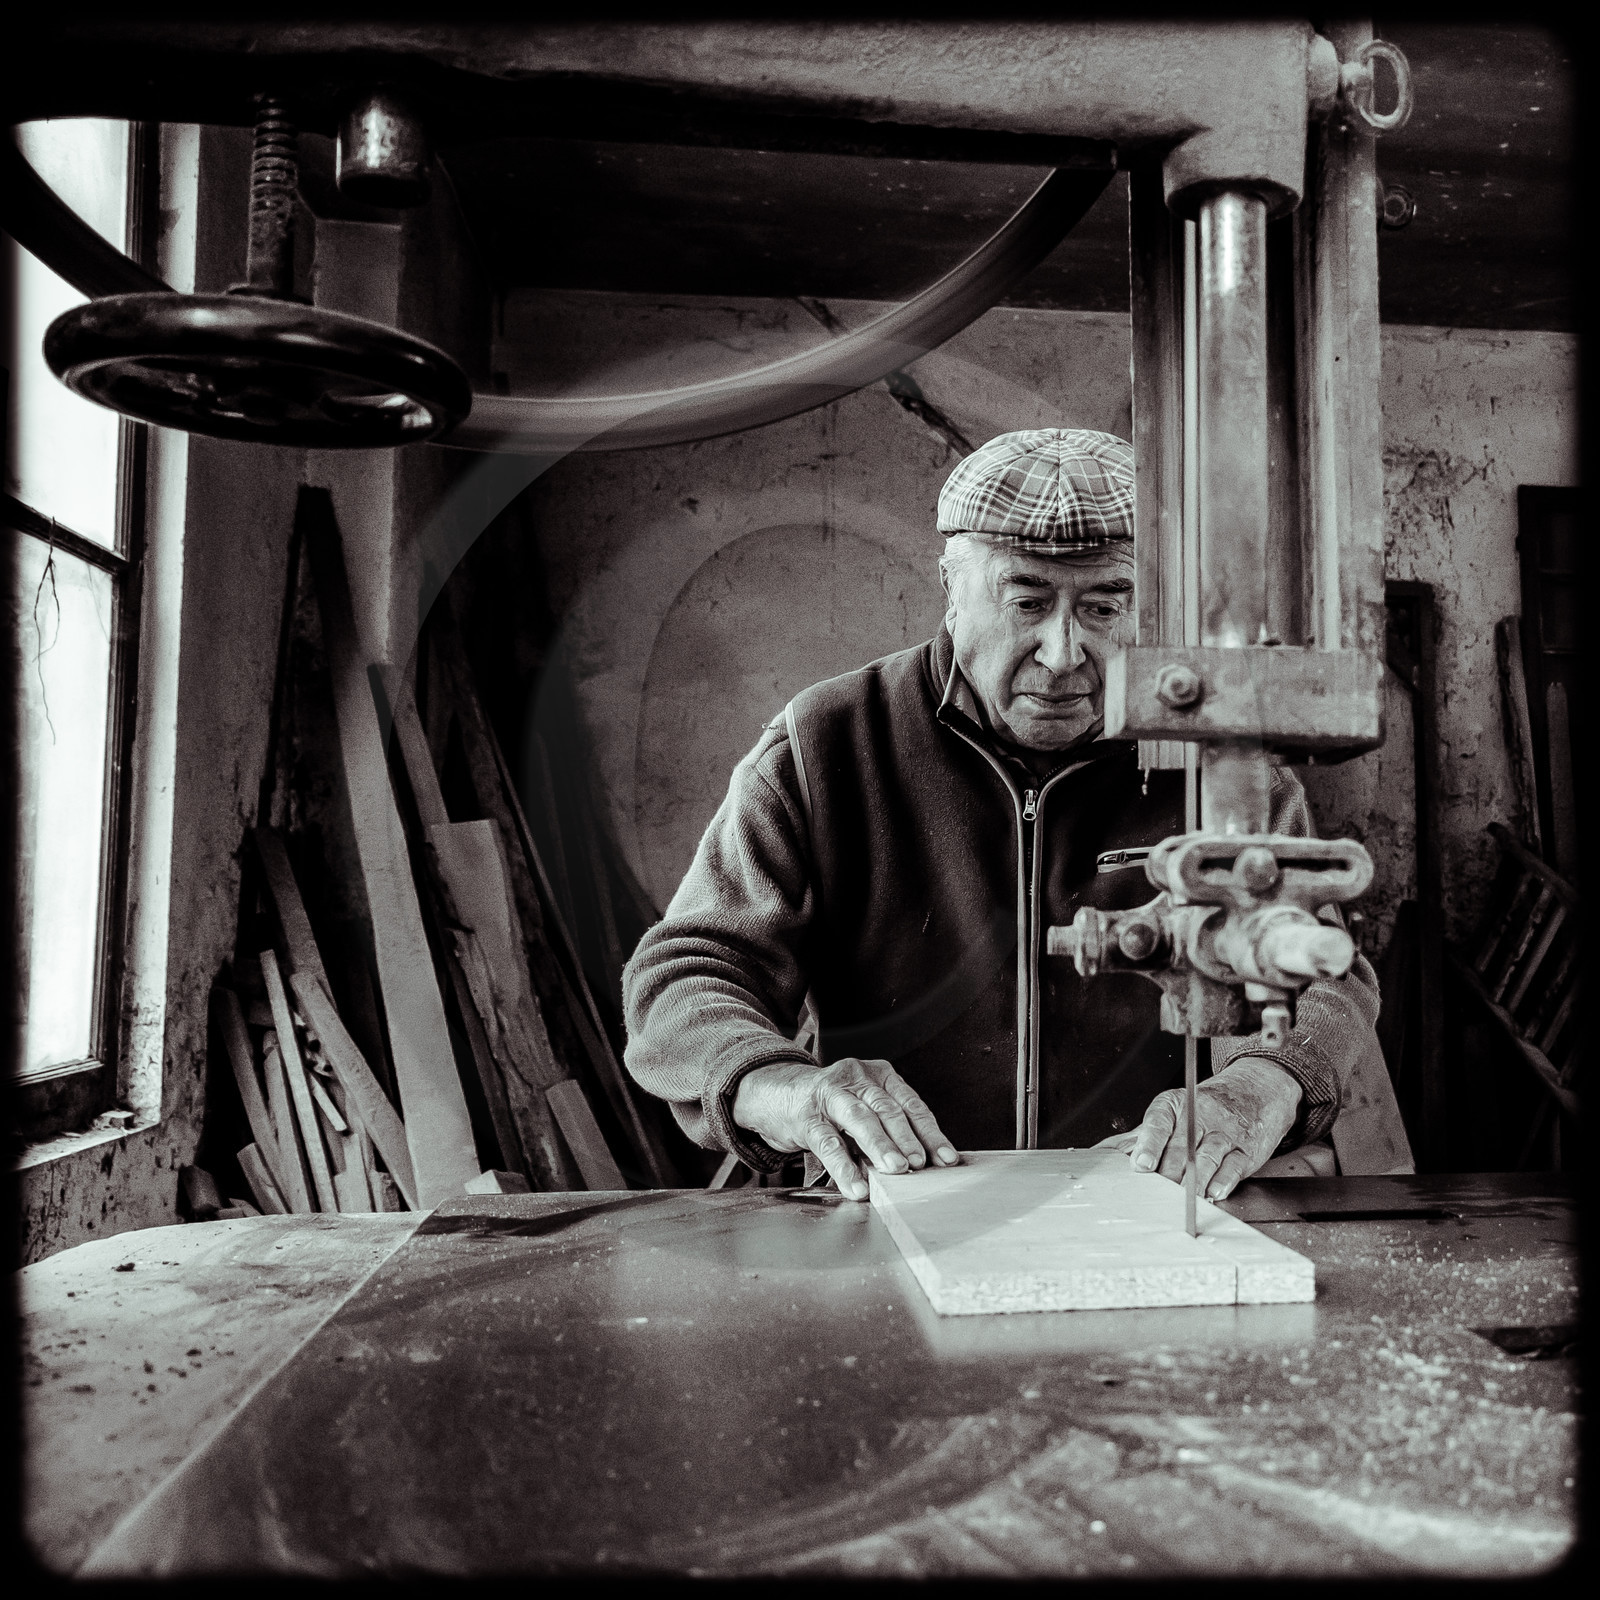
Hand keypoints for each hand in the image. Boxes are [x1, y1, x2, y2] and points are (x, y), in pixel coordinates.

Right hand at [732, 1058, 958, 1199]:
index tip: (947, 1158)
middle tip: (920, 1163)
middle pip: (887, 1109)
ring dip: (879, 1146)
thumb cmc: (831, 1107)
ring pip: (859, 1118)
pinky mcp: (806, 1114)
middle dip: (907, 1138)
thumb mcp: (863, 1108)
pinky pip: (827, 1141)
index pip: (911, 1104)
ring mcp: (830, 1093)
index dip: (930, 1133)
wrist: (776, 1093)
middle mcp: (856, 1078)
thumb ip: (887, 1130)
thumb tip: (921, 1166)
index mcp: (878, 1076)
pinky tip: (855, 1186)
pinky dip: (843, 1166)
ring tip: (894, 1170)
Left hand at [1128, 1057, 1301, 1200]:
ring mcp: (1225, 1132)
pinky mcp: (1247, 1148)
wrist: (1255, 1092)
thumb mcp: (1173, 1111)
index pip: (1159, 1123)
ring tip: (1182, 1197)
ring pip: (1207, 1157)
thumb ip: (1144, 1134)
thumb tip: (1111, 1151)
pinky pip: (1234, 1165)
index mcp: (1176, 1105)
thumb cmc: (1206, 1107)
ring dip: (1194, 1180)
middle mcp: (1200, 1116)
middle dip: (1169, 1171)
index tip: (1141, 1164)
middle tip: (1157, 1192)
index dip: (1149, 1144)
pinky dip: (1224, 1180)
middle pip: (1181, 1146)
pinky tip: (1214, 1192)